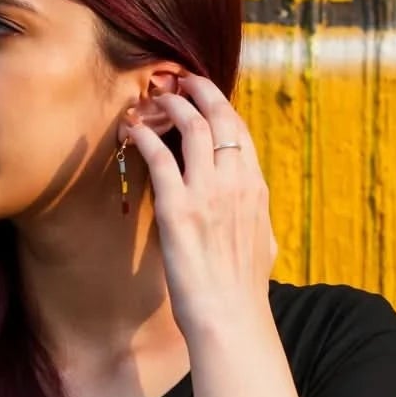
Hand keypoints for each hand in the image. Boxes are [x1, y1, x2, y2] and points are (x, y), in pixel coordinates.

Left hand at [120, 71, 277, 339]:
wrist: (230, 316)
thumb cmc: (244, 290)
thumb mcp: (264, 244)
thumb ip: (257, 218)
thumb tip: (255, 210)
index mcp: (256, 189)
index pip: (240, 133)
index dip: (221, 107)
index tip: (205, 95)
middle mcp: (235, 182)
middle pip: (220, 118)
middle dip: (199, 91)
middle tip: (180, 80)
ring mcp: (207, 192)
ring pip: (191, 128)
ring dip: (171, 105)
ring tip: (154, 97)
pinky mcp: (178, 208)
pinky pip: (159, 158)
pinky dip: (144, 137)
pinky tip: (131, 129)